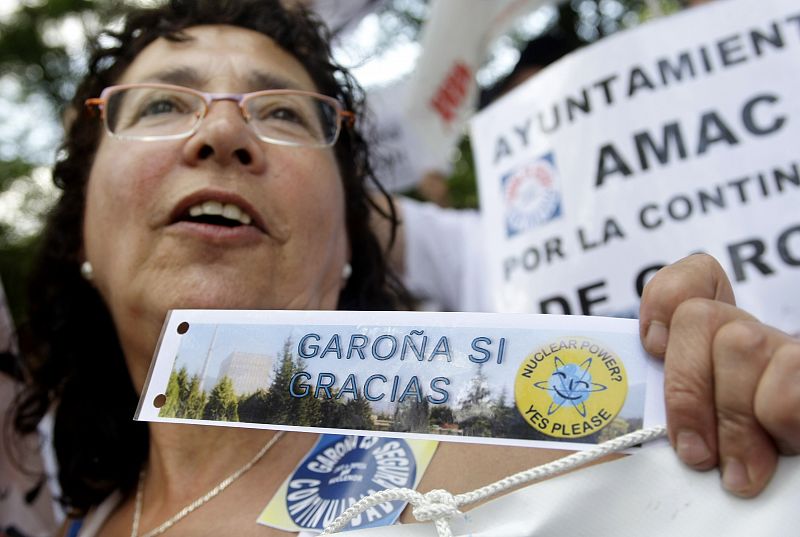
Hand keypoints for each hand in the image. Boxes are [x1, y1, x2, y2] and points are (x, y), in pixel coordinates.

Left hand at [639, 253, 799, 496]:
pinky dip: (780, 422)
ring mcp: (787, 358)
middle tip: (693, 451)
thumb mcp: (661, 431)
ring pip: (743, 343)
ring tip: (736, 471)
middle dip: (686, 390)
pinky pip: (789, 388)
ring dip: (732, 418)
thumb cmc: (698, 467)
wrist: (781, 514)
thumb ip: (642, 404)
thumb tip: (585, 400)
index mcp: (712, 343)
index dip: (664, 299)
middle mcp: (752, 340)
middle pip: (701, 316)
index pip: (696, 277)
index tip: (651, 348)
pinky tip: (784, 449)